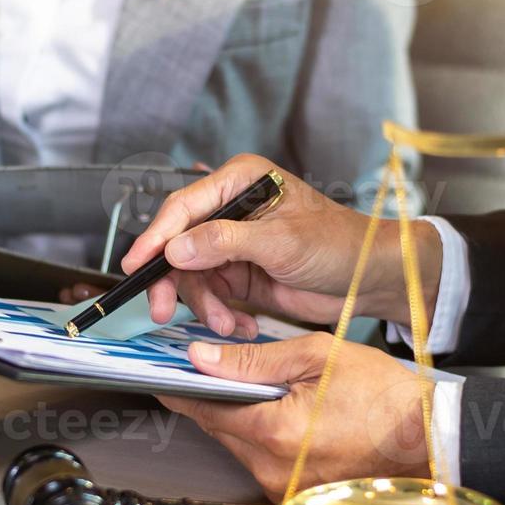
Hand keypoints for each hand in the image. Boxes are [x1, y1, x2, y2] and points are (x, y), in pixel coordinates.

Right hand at [118, 154, 441, 336]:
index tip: (136, 264)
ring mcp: (232, 243)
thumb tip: (176, 248)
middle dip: (173, 281)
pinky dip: (220, 314)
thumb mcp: (280, 240)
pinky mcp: (238, 273)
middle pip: (178, 243)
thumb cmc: (338, 243)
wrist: (367, 279)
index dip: (156, 237)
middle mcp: (230, 208)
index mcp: (240, 181)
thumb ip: (225, 242)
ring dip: (204, 305)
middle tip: (163, 310)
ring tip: (227, 323)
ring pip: (192, 276)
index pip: (184, 206)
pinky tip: (241, 323)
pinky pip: (211, 295)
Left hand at [158, 334, 434, 499]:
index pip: (202, 409)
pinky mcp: (298, 497)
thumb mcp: (317, 357)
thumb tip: (203, 357)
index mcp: (273, 431)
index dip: (179, 388)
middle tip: (212, 371)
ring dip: (240, 420)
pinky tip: (283, 419)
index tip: (161, 373)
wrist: (430, 437)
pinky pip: (264, 464)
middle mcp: (272, 468)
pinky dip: (265, 441)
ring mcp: (284, 488)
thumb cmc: (385, 397)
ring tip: (260, 391)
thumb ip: (254, 358)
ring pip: (240, 447)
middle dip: (213, 400)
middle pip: (218, 429)